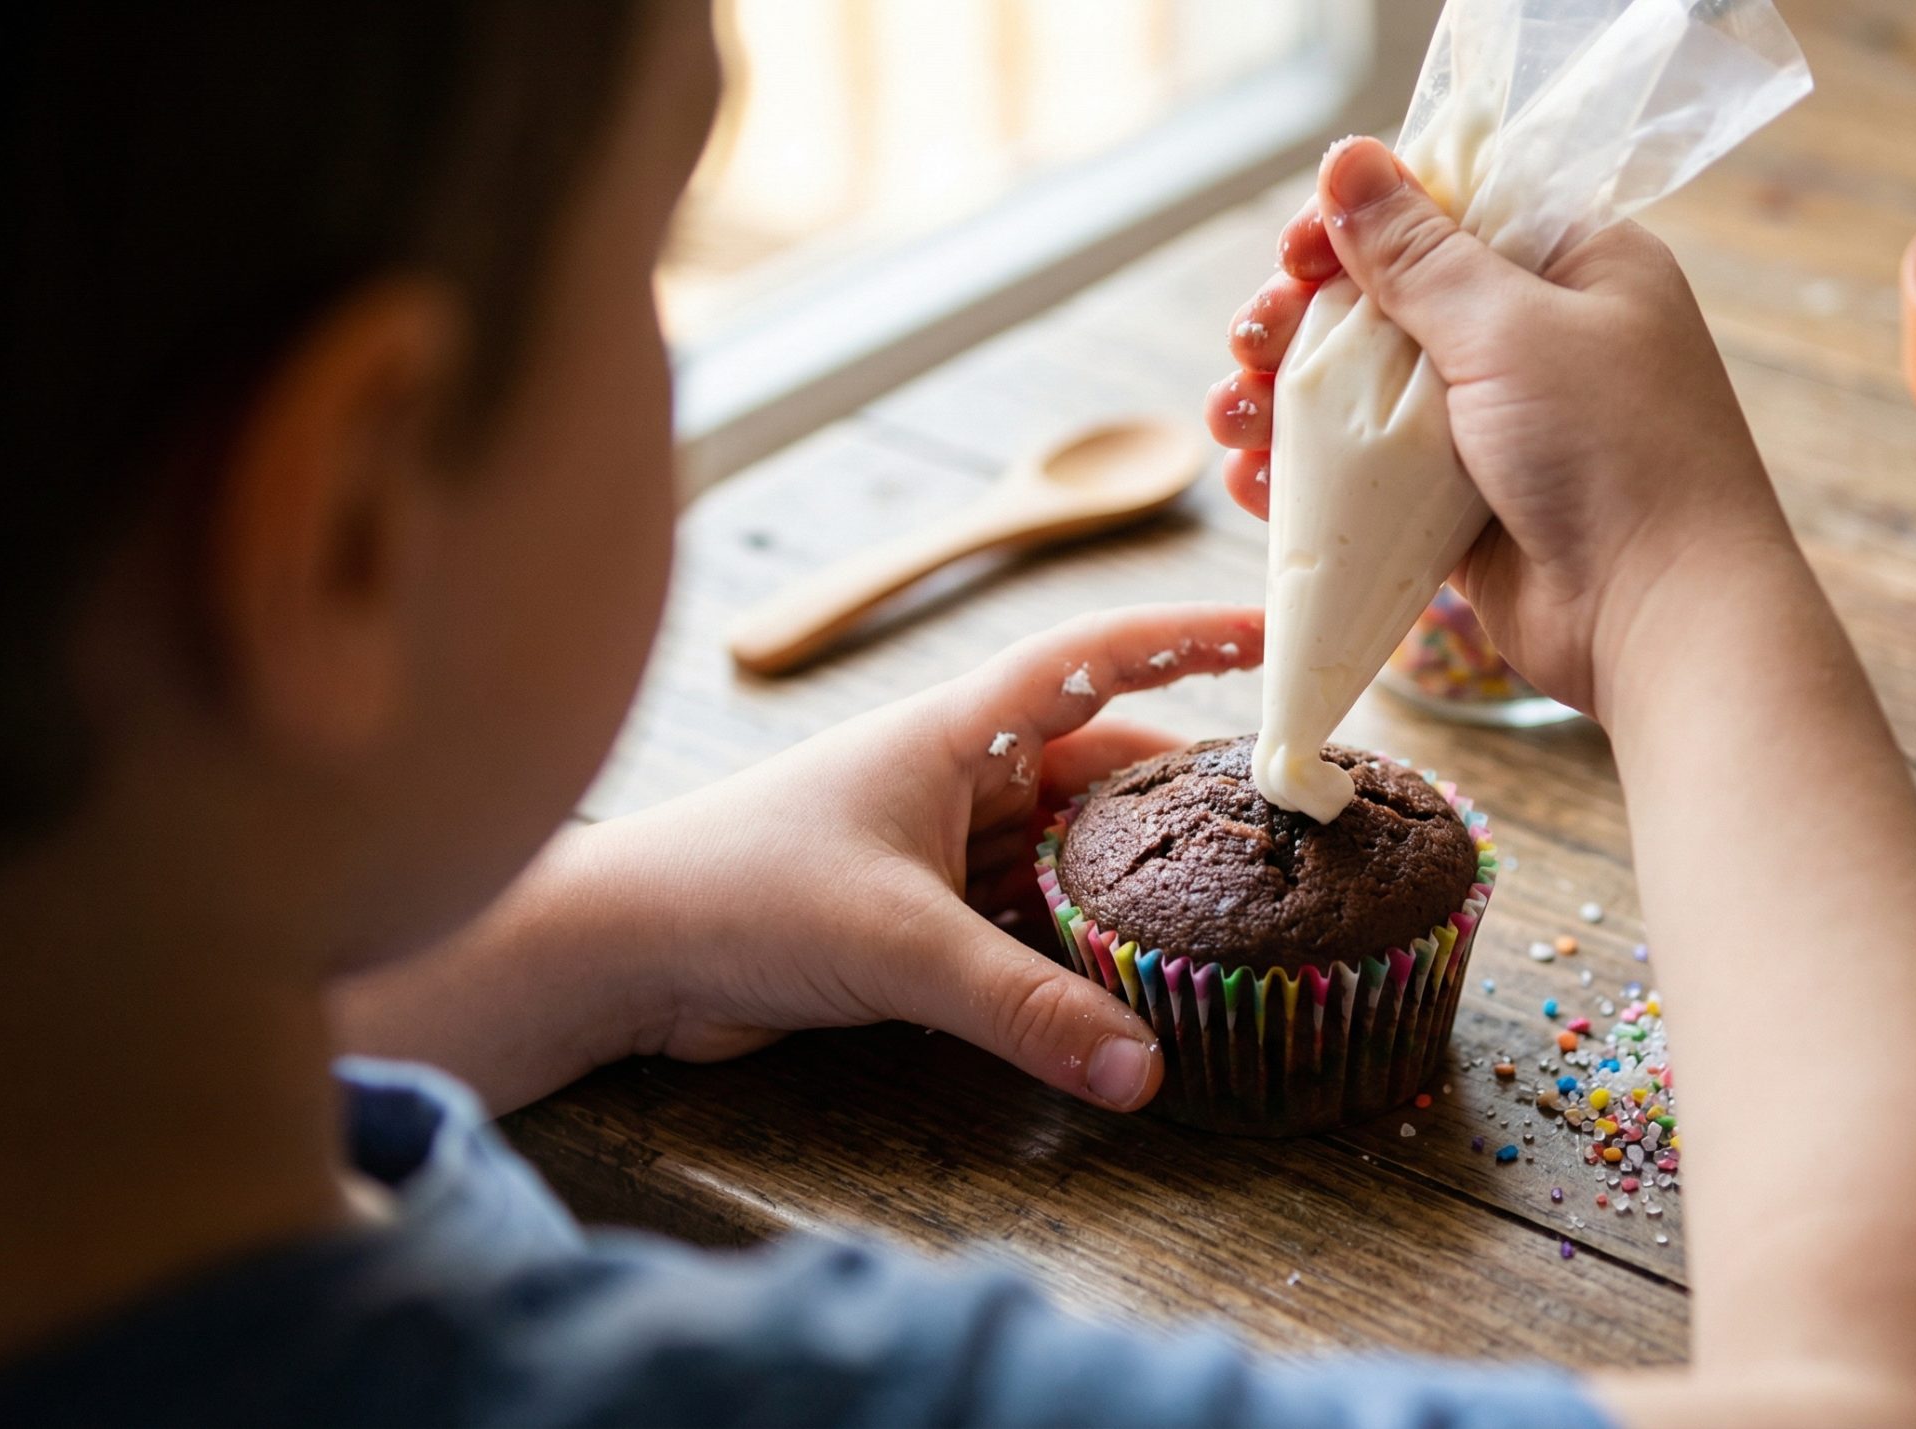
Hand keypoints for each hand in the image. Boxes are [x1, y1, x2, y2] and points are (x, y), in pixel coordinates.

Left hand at [569, 605, 1262, 1109]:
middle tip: (1295, 815)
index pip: (1098, 658)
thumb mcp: (897, 943)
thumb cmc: (738, 893)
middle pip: (1107, 766)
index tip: (1279, 637)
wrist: (620, 953)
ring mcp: (943, 846)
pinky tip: (1145, 976)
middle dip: (1192, 789)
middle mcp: (960, 773)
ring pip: (1075, 850)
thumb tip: (1141, 1072)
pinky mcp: (924, 916)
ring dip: (1143, 877)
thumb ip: (1023, 1010)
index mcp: (956, 728)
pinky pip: (1036, 916)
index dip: (1191, 639)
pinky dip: (1087, 943)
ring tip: (1246, 899)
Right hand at [1204, 136, 1792, 713]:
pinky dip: (1306, 471)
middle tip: (1250, 342)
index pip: (1444, 209)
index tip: (1295, 252)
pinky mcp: (1461, 505)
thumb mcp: (1511, 330)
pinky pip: (1366, 472)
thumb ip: (1420, 254)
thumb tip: (1348, 159)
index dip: (1357, 224)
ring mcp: (1495, 424)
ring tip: (1231, 418)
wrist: (1661, 621)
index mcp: (1572, 263)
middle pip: (1386, 300)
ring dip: (1284, 397)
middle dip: (1300, 318)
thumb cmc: (1617, 455)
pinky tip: (1252, 479)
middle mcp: (1533, 334)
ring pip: (1363, 389)